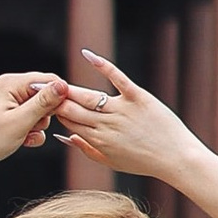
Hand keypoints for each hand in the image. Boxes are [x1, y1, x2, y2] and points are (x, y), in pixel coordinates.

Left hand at [0, 71, 68, 177]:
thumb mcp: (20, 122)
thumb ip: (43, 103)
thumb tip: (63, 85)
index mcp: (11, 83)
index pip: (47, 80)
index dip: (59, 96)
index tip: (62, 114)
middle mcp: (8, 88)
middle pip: (43, 95)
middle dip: (44, 115)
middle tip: (33, 127)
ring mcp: (6, 101)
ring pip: (36, 110)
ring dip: (36, 126)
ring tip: (24, 136)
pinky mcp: (5, 115)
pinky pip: (26, 119)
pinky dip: (28, 131)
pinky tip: (23, 141)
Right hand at [50, 54, 195, 180]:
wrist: (176, 158)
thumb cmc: (144, 162)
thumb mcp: (111, 161)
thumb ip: (86, 149)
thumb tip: (64, 137)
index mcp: (98, 140)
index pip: (68, 122)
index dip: (55, 112)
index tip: (44, 104)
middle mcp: (106, 125)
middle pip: (73, 109)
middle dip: (56, 99)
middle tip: (41, 88)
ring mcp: (122, 110)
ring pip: (88, 96)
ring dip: (69, 88)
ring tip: (57, 82)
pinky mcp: (138, 97)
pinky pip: (117, 78)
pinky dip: (102, 65)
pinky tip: (87, 55)